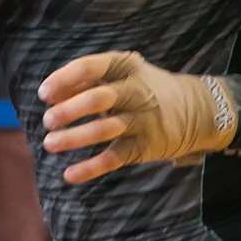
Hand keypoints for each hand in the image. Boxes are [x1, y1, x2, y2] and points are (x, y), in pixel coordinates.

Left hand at [37, 52, 236, 182]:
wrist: (196, 110)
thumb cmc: (144, 89)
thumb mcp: (122, 74)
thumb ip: (86, 81)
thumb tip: (49, 96)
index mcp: (126, 66)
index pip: (90, 67)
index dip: (63, 80)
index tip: (43, 94)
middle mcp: (136, 91)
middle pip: (98, 99)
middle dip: (69, 110)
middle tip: (47, 121)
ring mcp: (143, 120)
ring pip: (104, 130)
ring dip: (74, 138)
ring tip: (50, 145)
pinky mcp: (146, 146)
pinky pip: (114, 158)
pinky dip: (90, 168)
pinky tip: (69, 174)